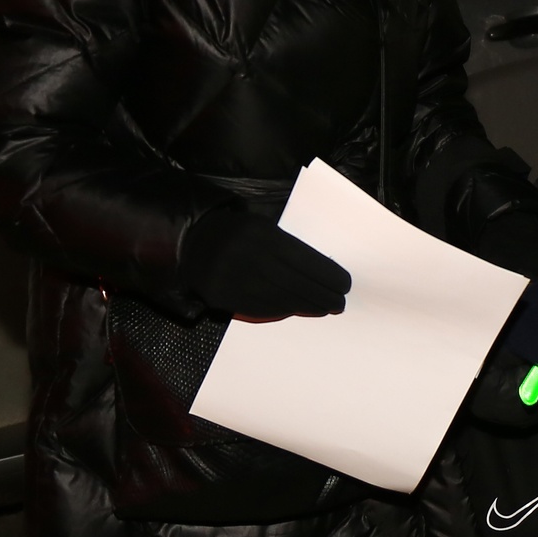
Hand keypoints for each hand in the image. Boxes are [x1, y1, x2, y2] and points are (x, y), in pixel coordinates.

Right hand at [180, 209, 349, 318]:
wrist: (193, 241)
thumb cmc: (239, 232)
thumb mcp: (263, 226)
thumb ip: (287, 245)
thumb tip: (323, 271)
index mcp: (260, 234)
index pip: (303, 258)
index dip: (327, 274)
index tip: (344, 284)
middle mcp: (246, 257)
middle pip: (294, 283)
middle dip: (322, 295)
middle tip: (339, 303)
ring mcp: (232, 279)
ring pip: (279, 298)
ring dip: (306, 306)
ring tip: (323, 308)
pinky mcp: (222, 297)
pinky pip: (260, 308)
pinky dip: (283, 310)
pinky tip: (297, 308)